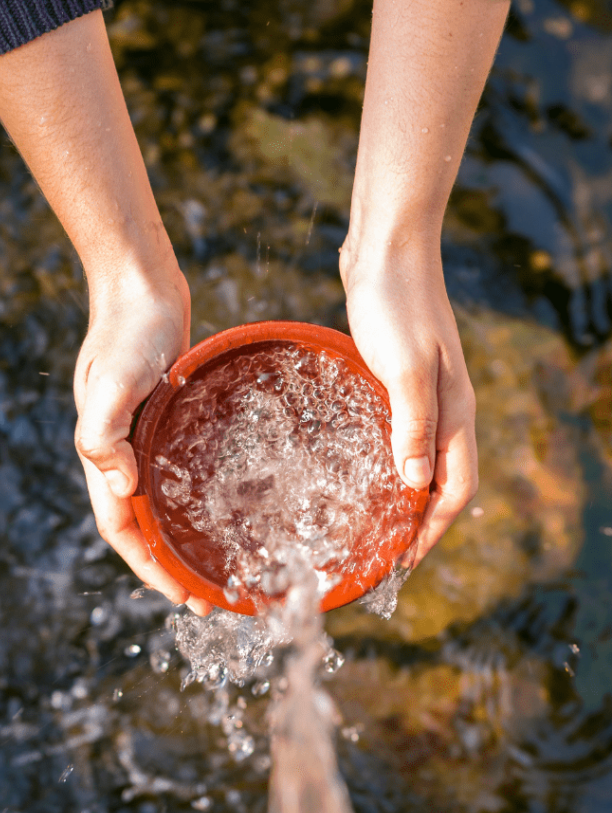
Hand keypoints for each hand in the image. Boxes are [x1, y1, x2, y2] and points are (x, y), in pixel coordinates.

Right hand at [74, 268, 212, 614]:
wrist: (139, 286)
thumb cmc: (127, 331)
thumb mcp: (112, 380)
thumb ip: (104, 433)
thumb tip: (121, 488)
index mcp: (104, 455)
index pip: (122, 529)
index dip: (149, 568)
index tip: (183, 597)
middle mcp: (122, 455)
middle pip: (143, 527)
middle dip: (172, 568)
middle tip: (211, 599)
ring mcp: (143, 440)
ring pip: (161, 505)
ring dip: (184, 540)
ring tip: (218, 566)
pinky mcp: (165, 422)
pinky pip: (178, 475)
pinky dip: (195, 501)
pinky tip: (224, 507)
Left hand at [340, 239, 477, 564]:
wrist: (386, 250)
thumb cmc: (395, 304)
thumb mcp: (403, 368)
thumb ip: (412, 425)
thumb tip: (414, 486)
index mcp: (453, 412)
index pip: (455, 489)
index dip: (432, 530)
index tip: (403, 563)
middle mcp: (444, 409)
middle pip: (441, 482)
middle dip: (418, 524)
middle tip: (383, 555)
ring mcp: (422, 394)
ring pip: (420, 461)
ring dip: (402, 497)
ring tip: (371, 526)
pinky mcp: (397, 380)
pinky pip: (399, 435)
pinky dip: (386, 462)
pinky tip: (357, 470)